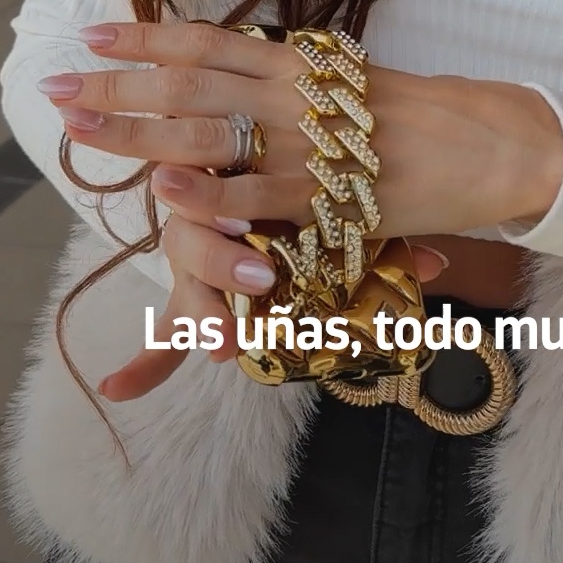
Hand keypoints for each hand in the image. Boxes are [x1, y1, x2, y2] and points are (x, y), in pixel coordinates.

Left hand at [37, 19, 562, 248]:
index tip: (93, 32)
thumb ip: (297, 86)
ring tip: (80, 126)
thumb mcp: (353, 86)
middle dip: (116, 83)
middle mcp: (296, 94)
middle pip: (188, 82)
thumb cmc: (427, 120)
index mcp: (301, 64)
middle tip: (56, 84)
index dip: (146, 36)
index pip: (208, 41)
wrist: (497, 143)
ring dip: (136, 130)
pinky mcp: (332, 196)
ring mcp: (311, 143)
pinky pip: (260, 195)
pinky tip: (163, 191)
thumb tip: (247, 74)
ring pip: (207, 131)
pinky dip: (210, 193)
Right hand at [98, 213, 449, 403]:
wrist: (250, 172)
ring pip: (182, 285)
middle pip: (196, 238)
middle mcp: (208, 224)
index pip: (232, 197)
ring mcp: (193, 262)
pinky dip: (143, 365)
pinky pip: (161, 335)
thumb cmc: (302, 197)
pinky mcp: (188, 298)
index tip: (255, 233)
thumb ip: (382, 235)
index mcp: (244, 190)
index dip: (244, 215)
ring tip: (223, 343)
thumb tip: (442, 259)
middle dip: (223, 265)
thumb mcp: (339, 211)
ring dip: (201, 316)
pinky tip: (120, 390)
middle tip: (258, 281)